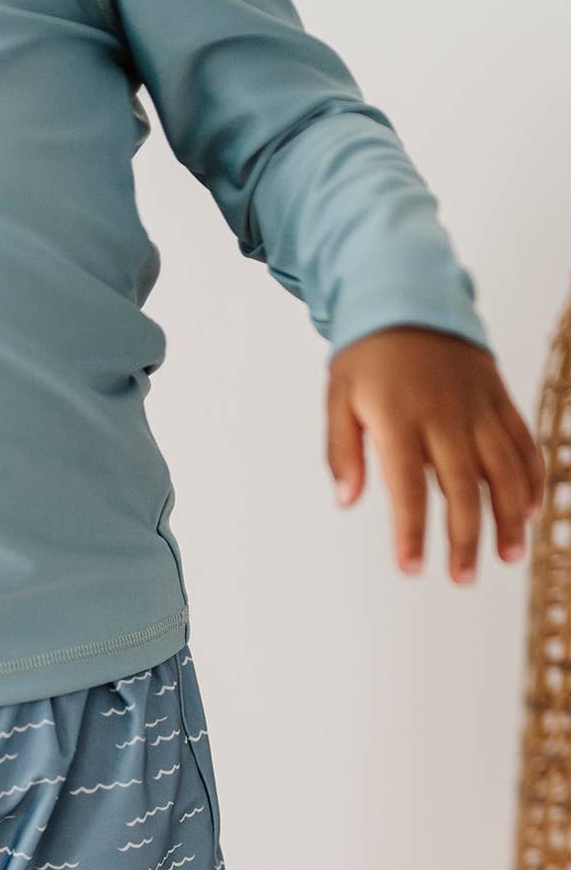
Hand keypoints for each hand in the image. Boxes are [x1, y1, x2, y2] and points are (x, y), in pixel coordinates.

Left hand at [327, 327, 544, 583]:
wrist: (408, 291)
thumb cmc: (367, 353)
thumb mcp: (338, 396)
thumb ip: (341, 450)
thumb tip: (346, 500)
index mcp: (399, 418)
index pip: (406, 487)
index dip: (410, 531)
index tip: (411, 568)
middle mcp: (445, 414)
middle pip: (462, 485)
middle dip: (465, 537)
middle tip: (463, 579)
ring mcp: (477, 405)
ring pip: (502, 467)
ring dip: (508, 516)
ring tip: (510, 557)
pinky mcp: (497, 396)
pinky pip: (520, 440)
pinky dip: (530, 476)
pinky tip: (530, 511)